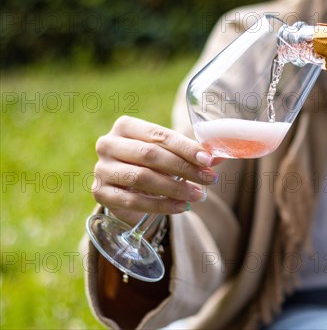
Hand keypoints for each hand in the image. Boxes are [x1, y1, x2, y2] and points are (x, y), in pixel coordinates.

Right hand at [92, 116, 218, 224]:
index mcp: (125, 126)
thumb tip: (220, 157)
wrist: (125, 188)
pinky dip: (161, 205)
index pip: (160, 135)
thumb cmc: (152, 164)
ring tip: (199, 195)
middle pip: (151, 155)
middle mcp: (108, 144)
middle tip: (210, 179)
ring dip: (175, 188)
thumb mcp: (169, 153)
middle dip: (184, 168)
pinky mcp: (100, 192)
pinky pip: (134, 201)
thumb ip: (191, 153)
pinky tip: (182, 207)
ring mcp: (101, 169)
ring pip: (142, 178)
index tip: (209, 160)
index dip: (186, 148)